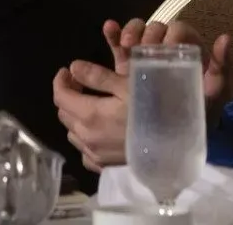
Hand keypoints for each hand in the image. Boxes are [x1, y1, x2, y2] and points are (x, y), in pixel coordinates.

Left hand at [53, 18, 230, 173]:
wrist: (172, 145)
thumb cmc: (152, 109)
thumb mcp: (127, 85)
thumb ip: (97, 76)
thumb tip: (72, 67)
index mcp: (89, 114)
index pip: (60, 97)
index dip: (60, 81)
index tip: (67, 71)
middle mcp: (86, 137)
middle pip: (64, 113)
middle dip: (68, 95)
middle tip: (81, 83)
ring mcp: (94, 154)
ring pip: (72, 132)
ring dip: (75, 116)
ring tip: (90, 104)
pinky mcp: (103, 166)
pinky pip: (84, 150)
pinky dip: (85, 137)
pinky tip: (98, 131)